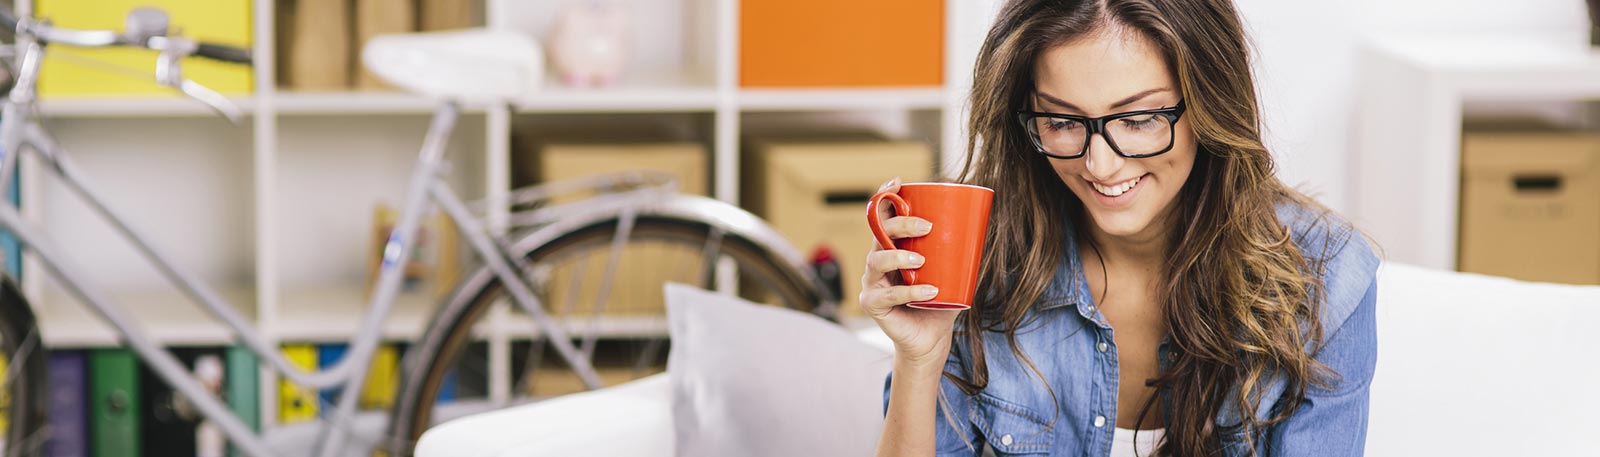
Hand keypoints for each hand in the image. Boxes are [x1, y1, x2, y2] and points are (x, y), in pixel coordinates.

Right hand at [860, 177, 960, 367]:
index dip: (885, 196)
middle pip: (879, 233)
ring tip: (921, 261)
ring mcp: (872, 283)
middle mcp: (877, 261)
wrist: (930, 339)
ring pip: (876, 261)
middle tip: (928, 226)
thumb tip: (983, 223)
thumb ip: (959, 251)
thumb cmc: (939, 302)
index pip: (883, 217)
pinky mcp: (873, 305)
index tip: (897, 182)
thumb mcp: (951, 272)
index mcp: (892, 247)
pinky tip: (929, 292)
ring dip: (899, 256)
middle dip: (901, 224)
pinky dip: (910, 292)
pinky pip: (888, 295)